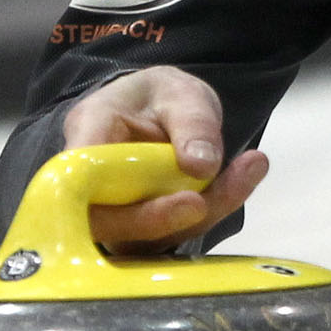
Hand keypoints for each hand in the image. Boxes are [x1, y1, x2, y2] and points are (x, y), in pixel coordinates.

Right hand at [63, 66, 268, 253]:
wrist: (167, 111)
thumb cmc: (161, 99)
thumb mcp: (181, 93)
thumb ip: (192, 124)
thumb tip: (201, 167)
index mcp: (87, 136)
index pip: (79, 185)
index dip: (120, 207)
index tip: (186, 202)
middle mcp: (90, 184)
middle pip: (111, 225)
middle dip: (166, 220)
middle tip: (211, 200)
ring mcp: (115, 214)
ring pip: (148, 237)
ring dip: (205, 211)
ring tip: (250, 167)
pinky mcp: (143, 231)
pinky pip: (176, 233)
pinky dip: (216, 208)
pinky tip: (249, 173)